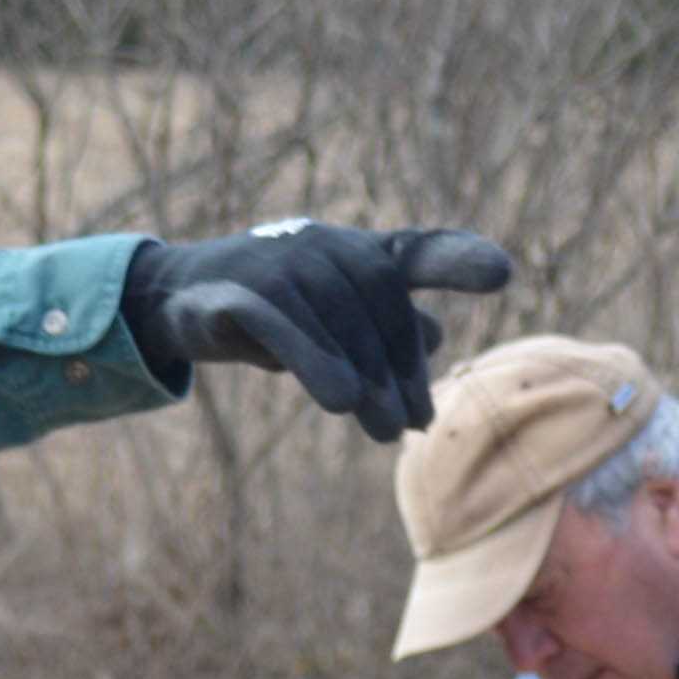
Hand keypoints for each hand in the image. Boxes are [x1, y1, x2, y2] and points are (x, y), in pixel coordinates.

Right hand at [120, 225, 517, 439]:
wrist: (177, 301)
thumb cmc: (274, 307)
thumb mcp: (333, 319)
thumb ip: (385, 324)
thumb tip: (437, 332)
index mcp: (354, 250)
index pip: (416, 252)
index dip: (458, 260)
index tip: (501, 275)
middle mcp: (319, 245)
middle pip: (378, 302)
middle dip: (401, 368)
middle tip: (413, 426)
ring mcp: (272, 264)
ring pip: (334, 320)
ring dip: (366, 379)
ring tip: (386, 432)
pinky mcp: (230, 294)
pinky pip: (280, 326)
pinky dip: (312, 359)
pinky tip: (339, 402)